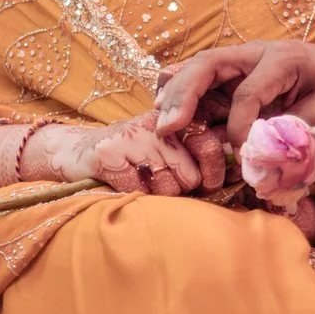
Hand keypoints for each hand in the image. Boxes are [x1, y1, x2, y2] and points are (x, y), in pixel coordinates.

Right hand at [28, 111, 219, 196]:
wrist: (79, 152)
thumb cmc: (133, 153)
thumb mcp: (166, 142)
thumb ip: (198, 149)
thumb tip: (235, 171)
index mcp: (175, 118)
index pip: (211, 145)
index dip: (215, 172)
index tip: (210, 184)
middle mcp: (157, 125)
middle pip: (191, 177)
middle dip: (184, 189)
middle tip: (170, 185)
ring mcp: (133, 138)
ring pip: (168, 189)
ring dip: (159, 195)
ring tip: (145, 180)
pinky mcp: (110, 155)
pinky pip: (141, 192)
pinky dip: (137, 195)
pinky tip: (128, 182)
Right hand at [154, 41, 314, 144]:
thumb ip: (295, 137)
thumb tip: (265, 167)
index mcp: (282, 59)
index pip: (247, 93)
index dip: (240, 126)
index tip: (243, 154)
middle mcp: (255, 54)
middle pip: (209, 64)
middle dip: (185, 94)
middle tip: (169, 126)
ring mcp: (242, 61)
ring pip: (199, 68)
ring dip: (177, 93)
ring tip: (163, 122)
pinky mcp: (236, 73)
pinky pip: (203, 78)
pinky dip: (184, 93)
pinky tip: (170, 112)